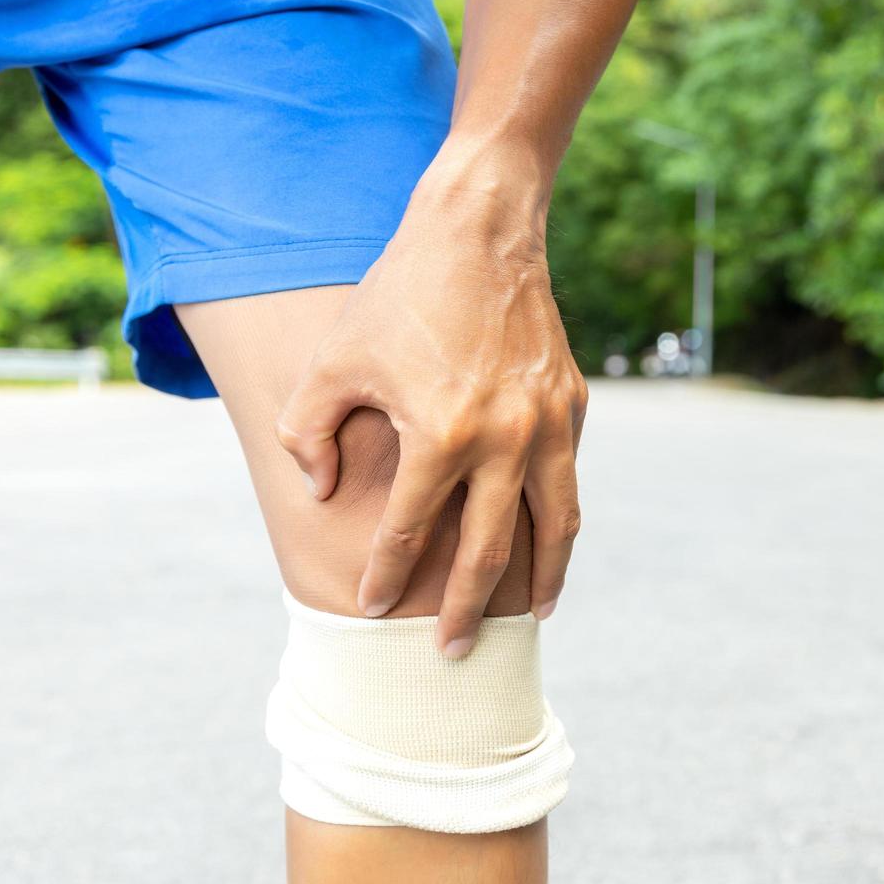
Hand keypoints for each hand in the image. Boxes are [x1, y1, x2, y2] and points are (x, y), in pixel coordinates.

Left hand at [275, 145, 587, 656]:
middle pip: (489, 552)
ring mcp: (548, 423)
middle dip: (466, 609)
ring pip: (555, 525)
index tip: (369, 609)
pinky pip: (567, 477)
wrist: (479, 230)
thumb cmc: (399, 295)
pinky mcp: (572, 403)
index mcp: (442, 436)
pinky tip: (545, 535)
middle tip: (451, 652)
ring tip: (533, 616)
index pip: (410, 533)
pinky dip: (558, 517)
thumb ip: (311, 433)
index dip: (385, 576)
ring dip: (543, 578)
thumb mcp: (334, 361)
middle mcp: (505, 440)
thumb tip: (325, 488)